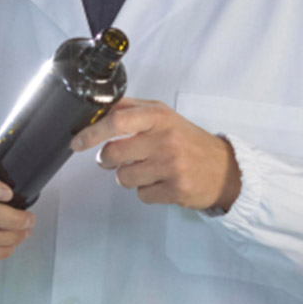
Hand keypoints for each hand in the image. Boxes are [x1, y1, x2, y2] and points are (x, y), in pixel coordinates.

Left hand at [69, 98, 241, 211]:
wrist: (225, 169)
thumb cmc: (189, 141)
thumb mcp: (164, 116)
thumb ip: (133, 110)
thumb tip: (97, 108)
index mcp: (159, 117)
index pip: (117, 120)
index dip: (92, 132)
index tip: (77, 142)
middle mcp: (165, 139)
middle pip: (114, 153)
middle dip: (107, 160)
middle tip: (114, 158)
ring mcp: (171, 166)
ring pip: (124, 178)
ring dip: (128, 176)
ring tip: (146, 170)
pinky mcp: (176, 190)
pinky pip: (142, 195)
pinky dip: (146, 191)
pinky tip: (160, 182)